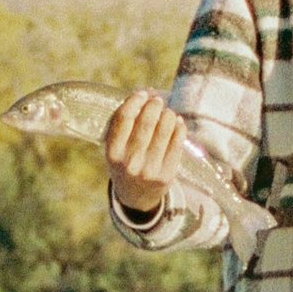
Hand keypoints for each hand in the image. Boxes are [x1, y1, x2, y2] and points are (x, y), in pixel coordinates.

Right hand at [104, 88, 186, 219]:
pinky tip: (177, 122)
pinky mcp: (166, 175)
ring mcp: (149, 170)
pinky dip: (179, 128)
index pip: (123, 119)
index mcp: (113, 153)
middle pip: (146, 123)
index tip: (142, 94)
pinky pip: (177, 144)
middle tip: (158, 101)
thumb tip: (147, 94)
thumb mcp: (117, 148)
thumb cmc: (126, 162)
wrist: (136, 197)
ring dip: (168, 115)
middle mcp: (129, 162)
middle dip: (154, 106)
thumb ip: (126, 124)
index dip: (134, 102)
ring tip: (168, 112)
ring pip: (164, 131)